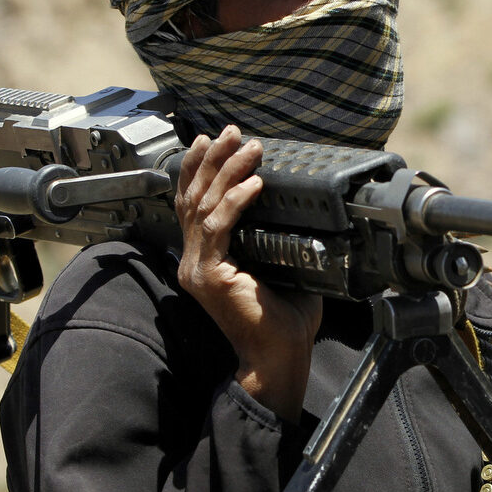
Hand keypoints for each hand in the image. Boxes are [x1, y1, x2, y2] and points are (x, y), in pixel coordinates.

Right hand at [175, 126, 321, 420]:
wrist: (278, 358)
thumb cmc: (283, 321)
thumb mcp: (279, 267)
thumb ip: (277, 239)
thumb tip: (300, 208)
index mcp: (204, 259)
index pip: (191, 204)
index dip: (198, 170)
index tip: (211, 141)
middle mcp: (194, 262)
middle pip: (193, 197)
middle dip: (211, 160)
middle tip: (230, 132)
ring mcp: (198, 269)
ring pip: (204, 206)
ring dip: (226, 172)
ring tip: (248, 147)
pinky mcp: (210, 276)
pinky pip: (219, 227)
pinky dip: (236, 202)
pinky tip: (255, 184)